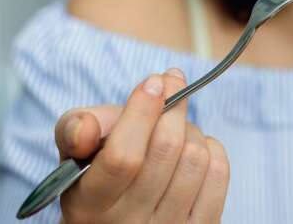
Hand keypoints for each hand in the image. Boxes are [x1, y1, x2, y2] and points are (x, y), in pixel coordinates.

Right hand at [54, 69, 229, 223]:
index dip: (142, 112)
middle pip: (166, 149)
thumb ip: (75, 129)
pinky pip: (218, 173)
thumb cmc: (98, 175)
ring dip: (190, 130)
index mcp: (89, 206)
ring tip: (175, 127)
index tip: (154, 82)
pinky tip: (193, 148)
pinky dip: (211, 149)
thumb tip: (88, 126)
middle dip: (172, 108)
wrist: (121, 220)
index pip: (122, 157)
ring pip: (195, 157)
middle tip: (169, 88)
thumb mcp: (74, 153)